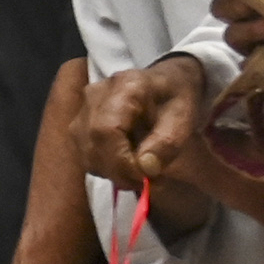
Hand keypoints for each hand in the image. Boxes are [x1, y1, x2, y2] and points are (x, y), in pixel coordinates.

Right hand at [81, 57, 208, 187]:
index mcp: (126, 86)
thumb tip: (146, 169)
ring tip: (139, 172)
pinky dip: (105, 167)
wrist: (166, 82)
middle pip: (92, 144)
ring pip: (85, 153)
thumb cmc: (177, 98)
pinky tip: (126, 163)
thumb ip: (166, 143)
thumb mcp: (184, 118)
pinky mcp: (79, 123)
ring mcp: (83, 108)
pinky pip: (85, 154)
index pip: (106, 130)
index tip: (144, 178)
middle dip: (118, 172)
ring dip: (111, 172)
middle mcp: (96, 94)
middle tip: (146, 182)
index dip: (120, 161)